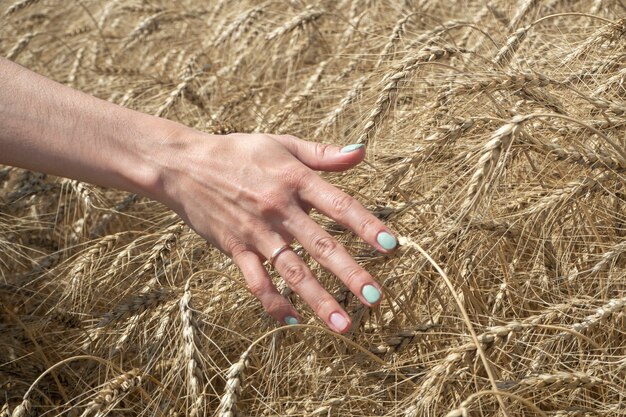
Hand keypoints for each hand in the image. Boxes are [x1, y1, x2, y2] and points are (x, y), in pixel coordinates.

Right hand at [153, 130, 397, 332]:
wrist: (184, 165)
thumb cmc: (238, 151)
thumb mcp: (282, 144)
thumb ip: (323, 153)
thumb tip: (362, 152)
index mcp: (295, 180)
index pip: (339, 205)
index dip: (367, 225)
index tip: (391, 247)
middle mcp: (279, 208)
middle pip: (321, 246)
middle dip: (351, 274)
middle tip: (376, 298)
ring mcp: (256, 232)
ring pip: (292, 271)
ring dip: (319, 300)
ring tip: (344, 326)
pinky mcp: (235, 248)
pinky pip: (256, 281)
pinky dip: (273, 303)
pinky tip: (293, 322)